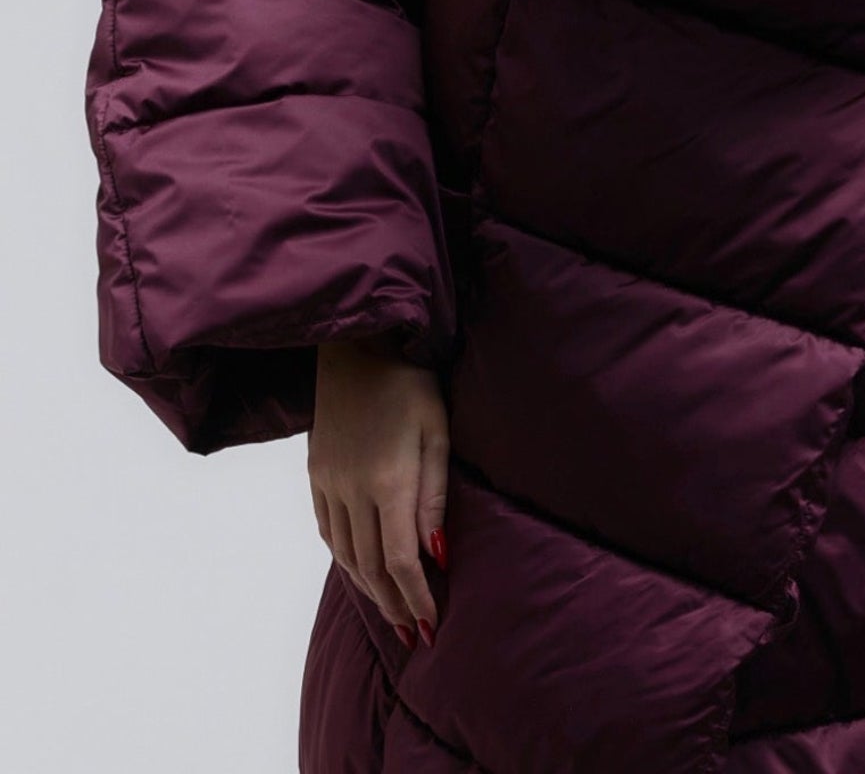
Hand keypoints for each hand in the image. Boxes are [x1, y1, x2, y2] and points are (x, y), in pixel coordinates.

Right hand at [309, 334, 449, 649]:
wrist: (356, 345)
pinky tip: (359, 570)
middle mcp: (352, 490)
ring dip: (368, 589)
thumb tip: (437, 552)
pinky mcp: (315, 474)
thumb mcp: (437, 430)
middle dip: (393, 604)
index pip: (400, 559)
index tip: (431, 621)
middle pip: (371, 566)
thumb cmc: (410, 382)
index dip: (415, 595)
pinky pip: (326, 530)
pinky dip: (343, 558)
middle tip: (413, 632)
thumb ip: (435, 493)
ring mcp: (328, 483)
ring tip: (390, 612)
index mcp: (388, 480)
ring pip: (344, 554)